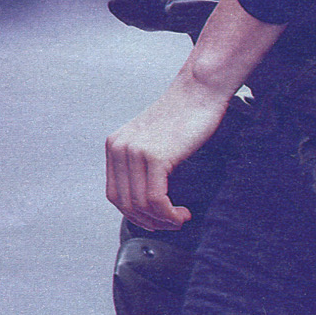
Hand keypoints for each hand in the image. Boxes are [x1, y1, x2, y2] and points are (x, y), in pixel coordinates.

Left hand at [105, 70, 231, 230]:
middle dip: (149, 222)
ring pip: (140, 205)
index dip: (134, 215)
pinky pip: (156, 199)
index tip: (154, 220)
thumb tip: (145, 202)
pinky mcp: (155, 156)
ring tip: (179, 218)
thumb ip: (141, 163)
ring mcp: (135, 151)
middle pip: (125, 204)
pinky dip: (169, 214)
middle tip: (170, 224)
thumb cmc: (184, 114)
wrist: (200, 90)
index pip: (115, 195)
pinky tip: (182, 212)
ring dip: (162, 220)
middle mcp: (119, 147)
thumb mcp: (152, 139)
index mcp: (115, 145)